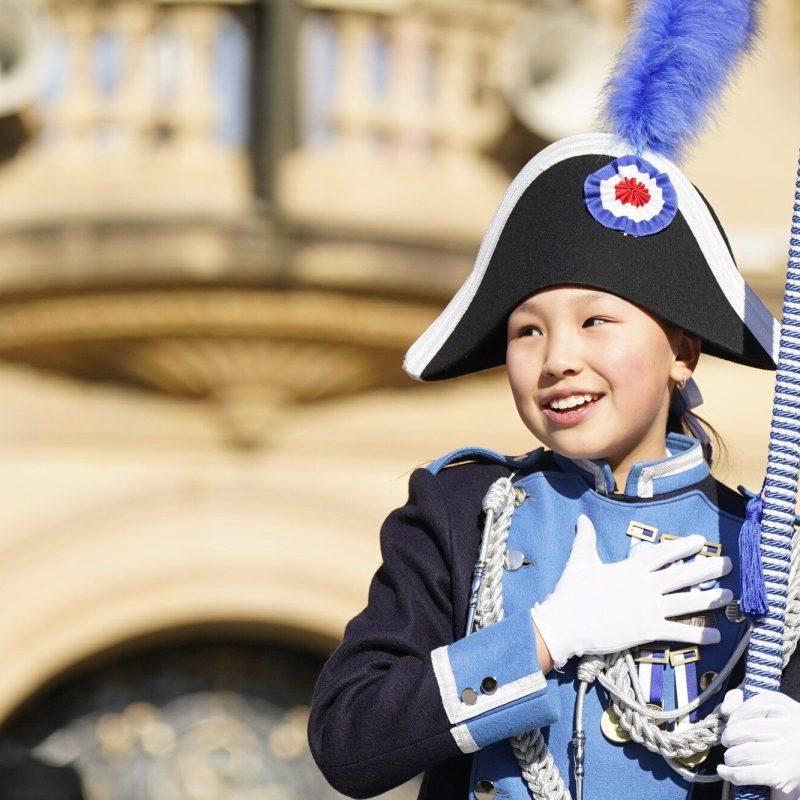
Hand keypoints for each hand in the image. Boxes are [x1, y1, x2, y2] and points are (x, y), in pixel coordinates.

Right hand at [530, 514, 732, 668]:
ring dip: (710, 599)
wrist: (568, 623)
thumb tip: (582, 518)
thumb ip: (585, 539)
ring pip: (687, 601)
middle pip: (682, 575)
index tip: (700, 540)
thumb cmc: (572, 592)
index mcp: (630, 568)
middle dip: (707, 569)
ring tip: (730, 595)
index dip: (683, 546)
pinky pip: (678, 632)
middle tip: (728, 564)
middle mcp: (645, 586)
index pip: (662, 554)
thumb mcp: (579, 561)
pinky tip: (716, 636)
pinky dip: (698, 634)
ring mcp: (649, 608)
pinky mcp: (648, 630)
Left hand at [718, 689, 799, 799]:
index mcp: (784, 708)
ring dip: (731, 756)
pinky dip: (731, 773)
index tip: (731, 723)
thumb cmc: (781, 734)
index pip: (753, 707)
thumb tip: (725, 709)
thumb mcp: (767, 711)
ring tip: (731, 757)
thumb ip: (741, 702)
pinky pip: (748, 773)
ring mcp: (787, 754)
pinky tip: (724, 771)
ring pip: (745, 753)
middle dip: (729, 737)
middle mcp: (789, 729)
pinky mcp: (783, 776)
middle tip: (728, 742)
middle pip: (747, 731)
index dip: (735, 716)